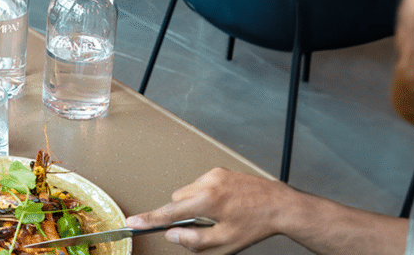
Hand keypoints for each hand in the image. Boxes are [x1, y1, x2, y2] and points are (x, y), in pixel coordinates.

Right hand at [126, 168, 289, 252]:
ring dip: (193, 204)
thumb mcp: (224, 242)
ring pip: (188, 191)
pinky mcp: (221, 171)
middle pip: (177, 199)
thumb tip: (172, 235)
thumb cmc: (256, 225)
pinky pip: (200, 184)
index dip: (149, 219)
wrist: (280, 205)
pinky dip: (203, 196)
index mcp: (208, 200)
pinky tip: (222, 205)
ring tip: (216, 216)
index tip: (133, 223)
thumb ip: (194, 241)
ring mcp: (215, 174)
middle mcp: (209, 182)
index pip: (169, 212)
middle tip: (201, 227)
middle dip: (182, 214)